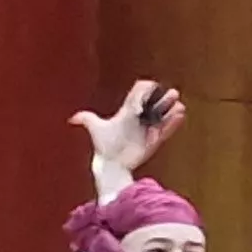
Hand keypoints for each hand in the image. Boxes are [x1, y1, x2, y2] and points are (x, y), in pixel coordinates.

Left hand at [69, 81, 183, 180]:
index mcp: (127, 112)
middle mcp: (139, 119)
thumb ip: (86, 119)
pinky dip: (174, 123)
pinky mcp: (154, 140)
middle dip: (164, 98)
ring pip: (163, 116)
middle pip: (155, 103)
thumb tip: (72, 118)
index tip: (152, 88)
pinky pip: (166, 130)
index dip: (147, 89)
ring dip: (171, 109)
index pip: (140, 94)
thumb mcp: (96, 128)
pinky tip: (180, 114)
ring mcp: (147, 129)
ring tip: (178, 105)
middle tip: (171, 94)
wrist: (110, 164)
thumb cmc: (104, 145)